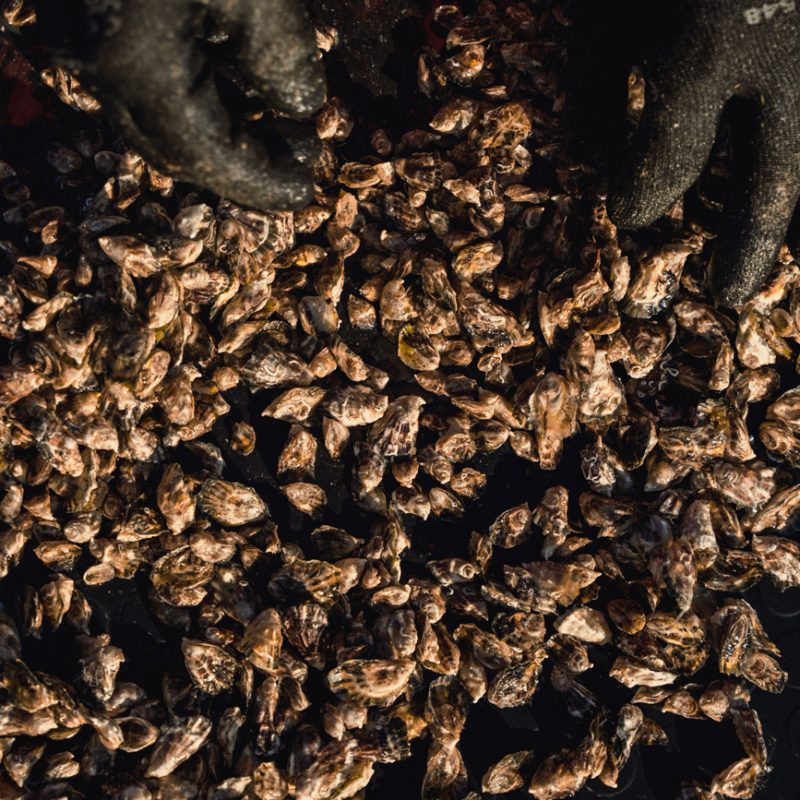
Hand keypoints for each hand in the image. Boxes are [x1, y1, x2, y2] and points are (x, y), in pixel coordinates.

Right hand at [35, 0, 324, 209]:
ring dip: (219, 128)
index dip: (258, 182)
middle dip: (240, 162)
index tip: (303, 193)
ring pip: (156, 115)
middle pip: (174, 145)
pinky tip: (236, 76)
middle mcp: (94, 61)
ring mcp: (81, 36)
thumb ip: (280, 55)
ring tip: (281, 124)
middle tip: (301, 156)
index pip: (203, 154)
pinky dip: (194, 91)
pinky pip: (143, 76)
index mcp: (135, 64)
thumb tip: (301, 106)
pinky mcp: (85, 12)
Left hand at [568, 0, 799, 306]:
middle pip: (776, 187)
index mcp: (707, 49)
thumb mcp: (608, 6)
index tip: (628, 217)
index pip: (668, 166)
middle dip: (748, 250)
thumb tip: (598, 152)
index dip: (641, 198)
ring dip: (798, 212)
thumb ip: (601, 76)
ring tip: (789, 262)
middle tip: (726, 297)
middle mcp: (790, 56)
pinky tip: (795, 192)